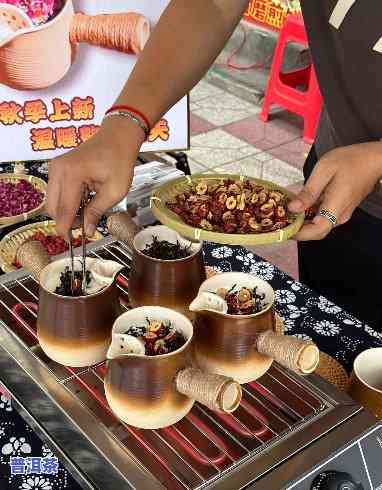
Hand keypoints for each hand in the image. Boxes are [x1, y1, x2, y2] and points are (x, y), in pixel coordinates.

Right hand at [47, 117, 143, 239]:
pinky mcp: (57, 168)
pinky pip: (55, 191)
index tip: (73, 242)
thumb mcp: (115, 191)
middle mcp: (58, 170)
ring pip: (52, 201)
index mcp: (72, 175)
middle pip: (52, 207)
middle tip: (85, 226)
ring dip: (66, 212)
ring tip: (87, 212)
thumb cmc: (120, 160)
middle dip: (66, 221)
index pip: (63, 210)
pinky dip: (66, 201)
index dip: (66, 229)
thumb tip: (87, 231)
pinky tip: (83, 200)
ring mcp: (55, 167)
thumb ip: (97, 211)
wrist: (117, 137)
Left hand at [288, 143, 381, 240]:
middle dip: (297, 229)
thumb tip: (293, 208)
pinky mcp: (341, 209)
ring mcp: (341, 213)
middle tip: (279, 221)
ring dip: (302, 222)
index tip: (283, 228)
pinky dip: (309, 215)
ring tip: (284, 213)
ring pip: (318, 225)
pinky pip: (323, 217)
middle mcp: (340, 216)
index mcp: (336, 207)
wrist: (373, 159)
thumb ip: (308, 192)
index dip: (299, 233)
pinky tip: (298, 206)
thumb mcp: (324, 170)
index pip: (317, 230)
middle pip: (316, 231)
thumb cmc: (350, 160)